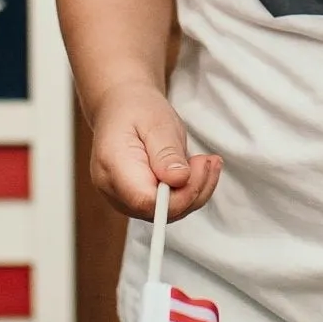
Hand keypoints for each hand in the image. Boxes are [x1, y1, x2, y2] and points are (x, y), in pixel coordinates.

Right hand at [88, 80, 221, 221]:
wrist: (121, 108)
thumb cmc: (137, 111)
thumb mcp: (156, 122)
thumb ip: (166, 152)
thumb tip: (179, 180)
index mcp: (113, 166)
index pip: (146, 200)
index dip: (179, 195)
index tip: (200, 166)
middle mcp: (113, 189)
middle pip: (158, 211)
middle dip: (193, 190)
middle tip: (208, 160)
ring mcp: (124, 199)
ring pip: (168, 213)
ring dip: (195, 191)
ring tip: (207, 161)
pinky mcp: (137, 201)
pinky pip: (168, 207)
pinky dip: (189, 191)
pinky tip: (198, 169)